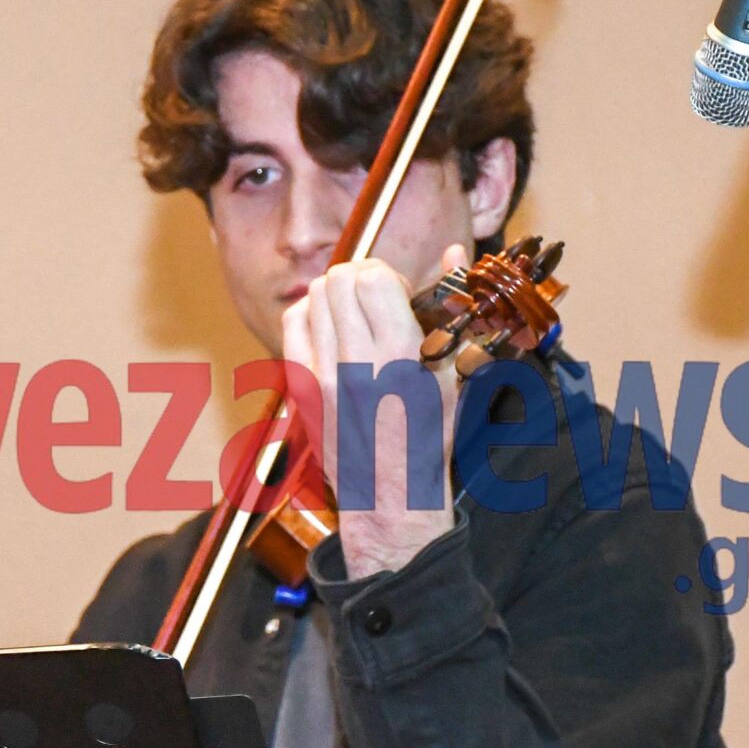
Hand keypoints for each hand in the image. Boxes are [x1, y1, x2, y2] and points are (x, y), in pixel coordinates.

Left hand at [280, 244, 466, 578]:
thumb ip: (452, 306)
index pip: (371, 276)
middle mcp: (355, 361)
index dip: (386, 274)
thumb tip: (455, 252)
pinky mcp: (300, 388)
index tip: (399, 293)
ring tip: (354, 316)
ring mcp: (321, 375)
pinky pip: (293, 326)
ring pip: (312, 297)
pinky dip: (309, 315)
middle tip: (376, 301)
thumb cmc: (430, 436)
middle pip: (337, 280)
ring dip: (334, 295)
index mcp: (400, 354)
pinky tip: (329, 330)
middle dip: (359, 279)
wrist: (390, 495)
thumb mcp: (454, 371)